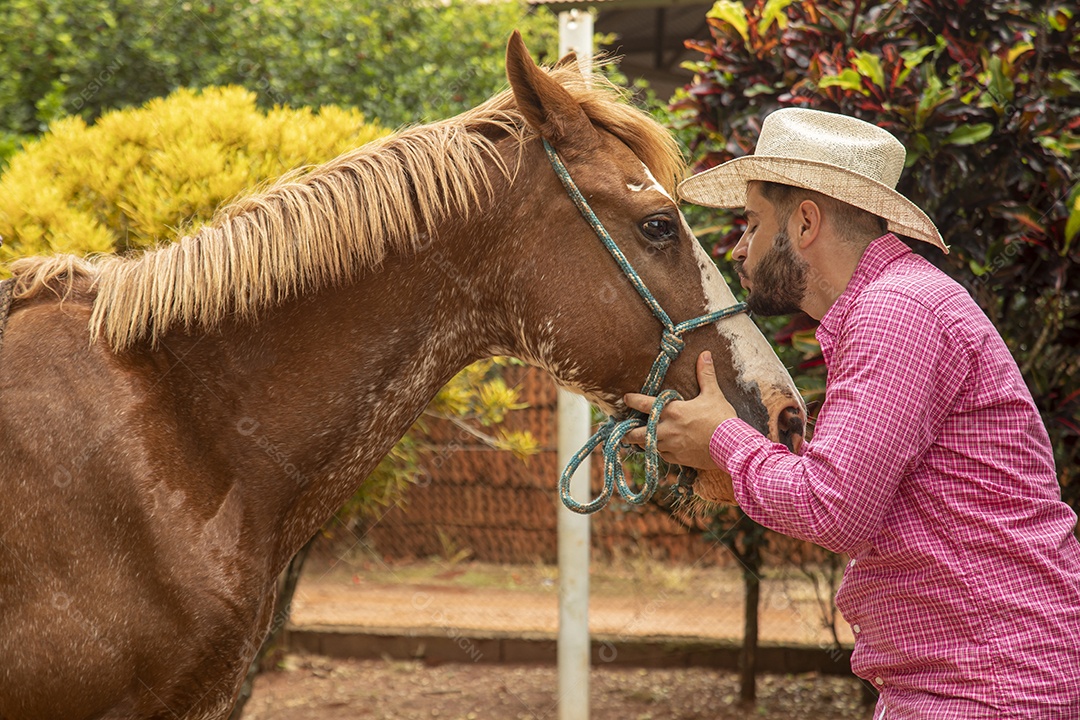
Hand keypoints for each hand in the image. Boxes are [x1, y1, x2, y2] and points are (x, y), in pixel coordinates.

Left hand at [623, 351, 738, 469]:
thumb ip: (705, 375)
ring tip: (639, 440)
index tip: (625, 398)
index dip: (632, 400)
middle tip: (623, 430)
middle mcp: (667, 430)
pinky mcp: (678, 459)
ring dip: (643, 442)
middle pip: (637, 433)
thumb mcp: (713, 394)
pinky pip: (662, 456)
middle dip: (628, 432)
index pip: (644, 404)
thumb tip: (705, 354)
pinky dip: (659, 451)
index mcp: (672, 411)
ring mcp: (671, 446)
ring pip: (648, 446)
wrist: (730, 446)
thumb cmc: (721, 419)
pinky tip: (660, 448)